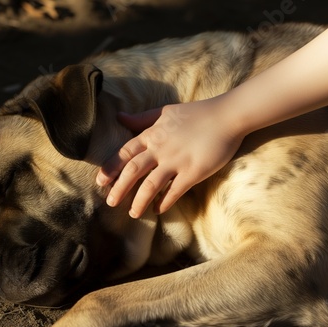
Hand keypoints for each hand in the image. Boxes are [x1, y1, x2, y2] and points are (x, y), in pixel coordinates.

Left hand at [96, 97, 245, 217]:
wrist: (226, 116)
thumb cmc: (196, 113)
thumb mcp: (165, 112)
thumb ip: (141, 118)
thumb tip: (119, 116)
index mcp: (152, 134)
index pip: (125, 153)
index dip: (111, 168)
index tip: (100, 182)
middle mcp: (160, 149)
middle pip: (132, 171)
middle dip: (119, 188)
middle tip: (110, 202)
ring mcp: (176, 161)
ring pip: (150, 185)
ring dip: (139, 201)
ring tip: (133, 213)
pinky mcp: (193, 172)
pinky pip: (174, 192)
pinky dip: (164, 202)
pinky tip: (158, 210)